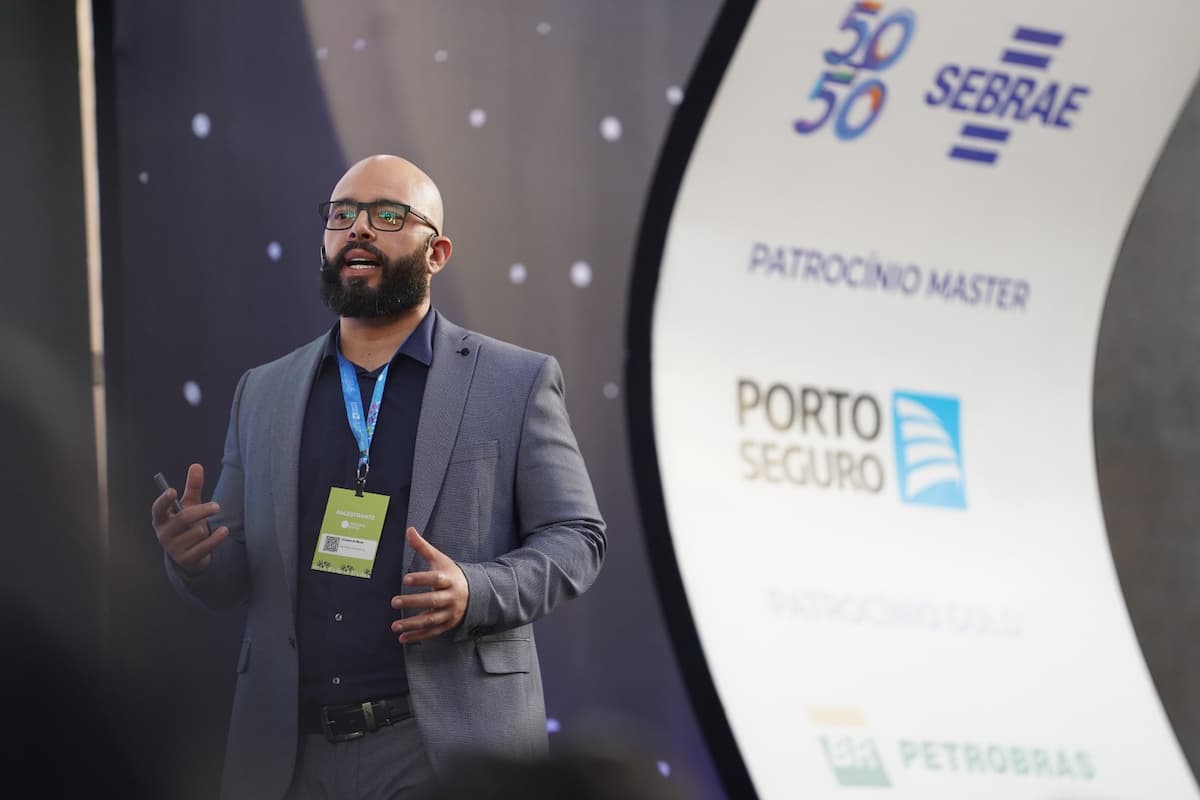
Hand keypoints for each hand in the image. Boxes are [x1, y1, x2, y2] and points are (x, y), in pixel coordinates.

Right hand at [151, 463, 228, 574]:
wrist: (190, 556)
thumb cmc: (187, 525)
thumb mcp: (189, 506)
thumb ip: (192, 488)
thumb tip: (196, 465)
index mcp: (161, 519)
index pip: (157, 509)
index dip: (164, 500)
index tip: (173, 490)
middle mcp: (164, 534)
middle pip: (184, 519)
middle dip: (202, 511)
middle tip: (217, 506)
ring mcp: (174, 549)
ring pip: (197, 532)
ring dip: (206, 529)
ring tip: (205, 531)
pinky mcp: (186, 560)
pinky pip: (206, 546)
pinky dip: (217, 537)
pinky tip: (223, 531)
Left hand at [390, 527, 468, 643]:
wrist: (474, 593)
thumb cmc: (451, 574)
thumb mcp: (440, 559)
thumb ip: (423, 547)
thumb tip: (409, 530)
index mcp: (449, 579)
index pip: (436, 578)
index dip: (422, 578)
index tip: (405, 578)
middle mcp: (450, 597)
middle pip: (432, 600)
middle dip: (413, 602)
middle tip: (394, 602)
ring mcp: (449, 613)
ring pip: (431, 620)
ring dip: (413, 624)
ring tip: (395, 626)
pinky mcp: (447, 624)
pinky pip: (431, 632)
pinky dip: (417, 636)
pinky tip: (402, 638)